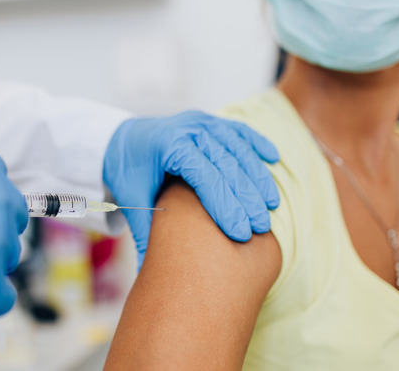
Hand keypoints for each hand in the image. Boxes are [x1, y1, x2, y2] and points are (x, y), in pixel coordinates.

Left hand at [103, 111, 279, 265]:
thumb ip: (145, 233)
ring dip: (257, 175)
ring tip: (271, 205)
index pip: (202, 175)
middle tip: (261, 227)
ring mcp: (202, 122)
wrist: (124, 140)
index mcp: (167, 145)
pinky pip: (239, 131)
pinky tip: (274, 159)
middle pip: (226, 162)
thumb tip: (148, 276)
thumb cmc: (130, 172)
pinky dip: (257, 143)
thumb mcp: (132, 199)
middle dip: (246, 196)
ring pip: (238, 146)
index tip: (240, 232)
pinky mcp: (212, 122)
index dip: (224, 204)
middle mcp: (188, 129)